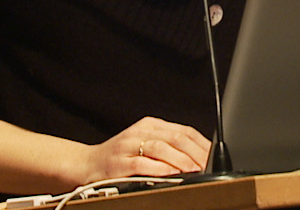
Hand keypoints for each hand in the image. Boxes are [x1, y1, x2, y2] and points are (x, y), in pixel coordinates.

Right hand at [82, 116, 211, 179]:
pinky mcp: (117, 163)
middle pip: (176, 138)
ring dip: (181, 160)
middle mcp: (139, 132)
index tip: (215, 156)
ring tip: (194, 170)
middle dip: (196, 153)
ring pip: (161, 148)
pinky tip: (172, 174)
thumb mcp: (145, 145)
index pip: (183, 131)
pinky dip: (159, 168)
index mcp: (149, 125)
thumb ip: (168, 147)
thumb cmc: (119, 158)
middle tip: (208, 166)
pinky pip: (142, 163)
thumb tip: (198, 157)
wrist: (84, 164)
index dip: (202, 144)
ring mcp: (127, 146)